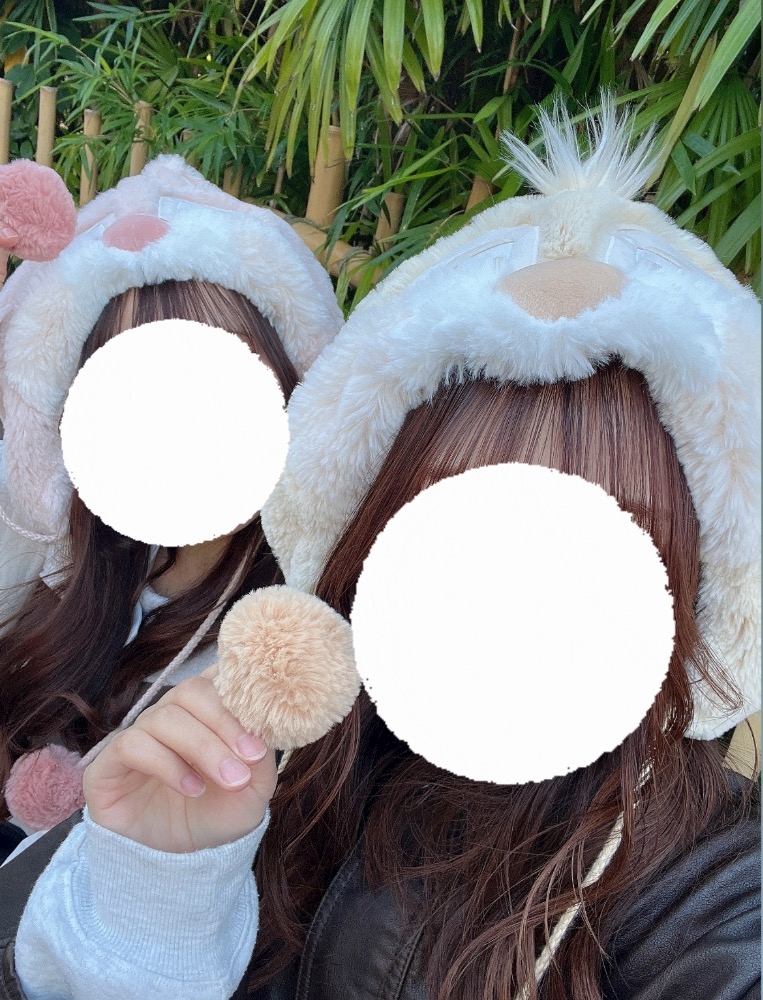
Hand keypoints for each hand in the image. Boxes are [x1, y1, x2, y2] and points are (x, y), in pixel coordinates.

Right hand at [83, 670, 276, 851]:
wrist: (185, 862)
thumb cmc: (219, 814)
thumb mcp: (254, 787)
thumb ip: (261, 754)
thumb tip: (264, 727)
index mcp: (203, 710)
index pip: (213, 677)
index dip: (238, 690)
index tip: (267, 717)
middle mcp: (169, 716)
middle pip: (191, 691)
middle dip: (225, 723)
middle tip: (251, 757)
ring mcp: (137, 736)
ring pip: (164, 717)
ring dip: (203, 747)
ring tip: (229, 780)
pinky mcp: (108, 764)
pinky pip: (131, 745)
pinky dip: (167, 764)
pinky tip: (192, 789)